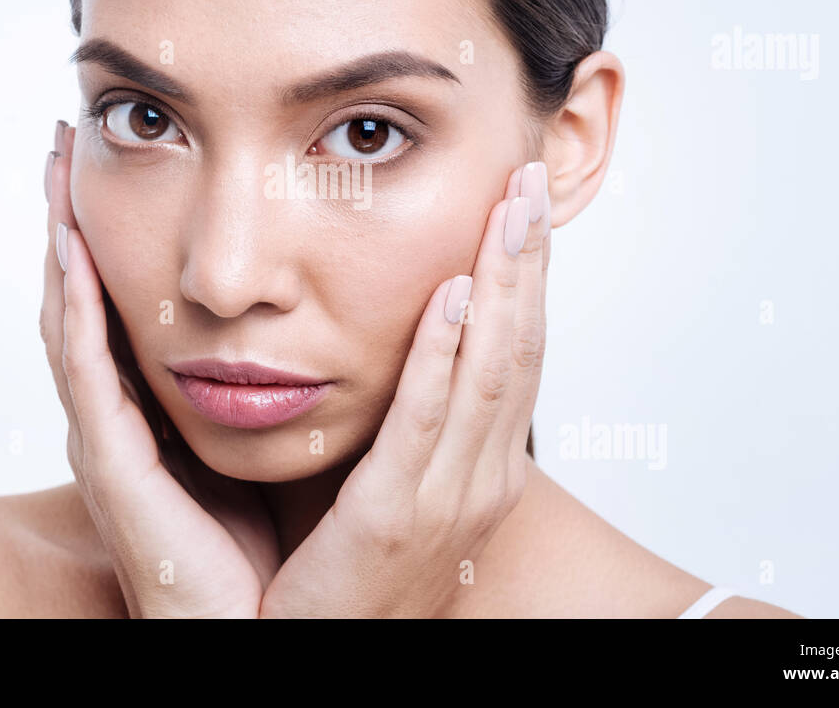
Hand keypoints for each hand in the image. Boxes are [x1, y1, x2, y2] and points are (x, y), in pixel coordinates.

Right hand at [40, 121, 279, 616]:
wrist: (255, 630)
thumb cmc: (265, 542)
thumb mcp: (274, 441)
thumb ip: (279, 382)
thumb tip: (324, 313)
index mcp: (154, 409)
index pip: (122, 303)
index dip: (107, 236)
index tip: (108, 165)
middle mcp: (119, 417)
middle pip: (84, 299)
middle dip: (66, 222)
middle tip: (59, 145)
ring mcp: (107, 440)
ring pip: (70, 321)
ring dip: (56, 243)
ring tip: (52, 172)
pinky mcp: (112, 466)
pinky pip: (85, 374)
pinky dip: (73, 310)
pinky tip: (69, 252)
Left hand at [258, 160, 550, 617]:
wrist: (307, 661)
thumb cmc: (333, 574)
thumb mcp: (384, 484)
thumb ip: (398, 419)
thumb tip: (394, 346)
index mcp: (480, 470)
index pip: (514, 355)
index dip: (523, 278)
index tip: (520, 203)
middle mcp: (481, 480)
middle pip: (519, 349)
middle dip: (526, 261)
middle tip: (531, 178)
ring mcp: (449, 500)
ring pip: (492, 371)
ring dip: (502, 284)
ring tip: (508, 209)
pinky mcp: (396, 516)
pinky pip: (428, 422)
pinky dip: (447, 356)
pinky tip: (452, 295)